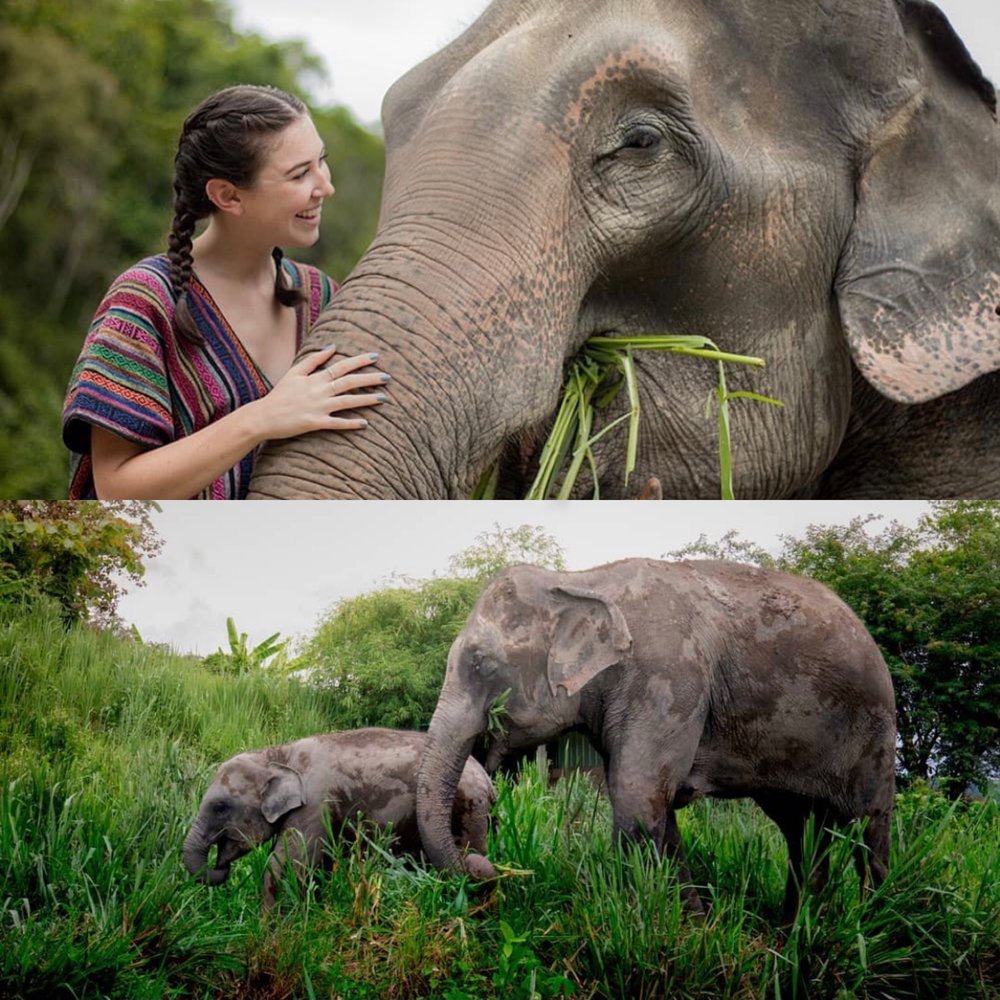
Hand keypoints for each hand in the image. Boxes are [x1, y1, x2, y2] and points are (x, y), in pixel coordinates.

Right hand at [251, 344, 389, 439]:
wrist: (264, 416)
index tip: (376, 357)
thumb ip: (313, 360)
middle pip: (349, 383)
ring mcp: (318, 408)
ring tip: (384, 398)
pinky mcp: (315, 423)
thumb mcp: (295, 373)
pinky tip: (365, 423)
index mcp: (315, 378)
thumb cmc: (280, 395)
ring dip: (366, 400)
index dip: (359, 361)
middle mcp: (319, 391)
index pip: (342, 366)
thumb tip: (332, 347)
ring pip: (347, 402)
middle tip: (388, 377)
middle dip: (370, 379)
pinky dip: (351, 423)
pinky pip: (336, 423)